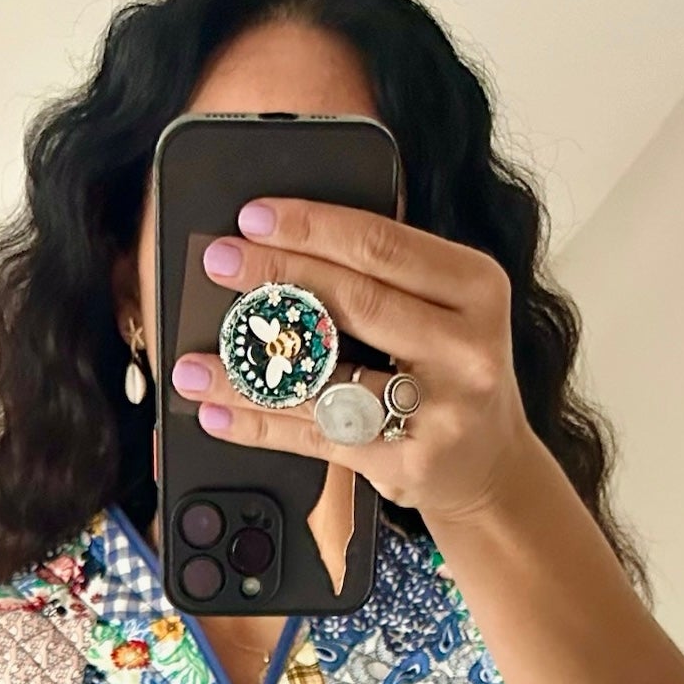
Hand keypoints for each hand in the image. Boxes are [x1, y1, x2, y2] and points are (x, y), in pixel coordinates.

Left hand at [169, 196, 535, 526]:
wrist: (492, 466)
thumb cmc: (453, 369)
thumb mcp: (449, 305)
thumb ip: (388, 273)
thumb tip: (281, 245)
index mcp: (477, 289)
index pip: (382, 245)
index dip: (311, 228)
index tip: (254, 217)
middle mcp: (467, 349)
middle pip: (354, 303)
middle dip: (275, 279)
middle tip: (218, 263)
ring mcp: (438, 412)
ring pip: (326, 379)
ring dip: (247, 371)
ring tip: (191, 361)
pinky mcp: (405, 463)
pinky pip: (316, 436)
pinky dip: (259, 424)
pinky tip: (216, 410)